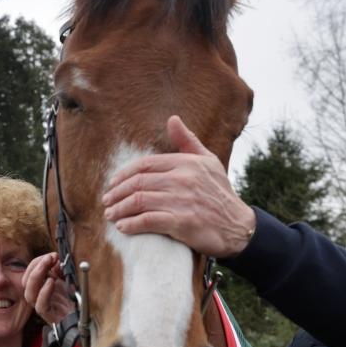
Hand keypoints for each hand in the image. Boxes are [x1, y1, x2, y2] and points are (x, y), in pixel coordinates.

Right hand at [22, 252, 74, 324]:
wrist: (80, 318)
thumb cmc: (71, 299)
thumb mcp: (65, 280)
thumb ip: (59, 269)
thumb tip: (55, 258)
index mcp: (39, 287)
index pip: (30, 272)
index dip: (38, 262)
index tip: (52, 255)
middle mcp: (37, 297)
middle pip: (26, 282)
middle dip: (36, 266)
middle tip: (49, 257)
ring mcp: (41, 307)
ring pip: (29, 294)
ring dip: (37, 276)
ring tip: (47, 266)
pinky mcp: (49, 316)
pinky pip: (41, 306)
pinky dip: (44, 292)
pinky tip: (51, 282)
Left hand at [103, 115, 256, 257]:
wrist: (238, 227)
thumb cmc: (220, 194)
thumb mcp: (208, 162)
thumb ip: (188, 141)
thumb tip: (173, 119)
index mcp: (186, 163)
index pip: (145, 165)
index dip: (124, 174)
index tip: (113, 184)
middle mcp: (183, 179)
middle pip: (138, 182)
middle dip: (117, 193)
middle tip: (107, 202)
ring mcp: (182, 201)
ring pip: (139, 200)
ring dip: (120, 209)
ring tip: (111, 215)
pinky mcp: (183, 223)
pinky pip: (149, 221)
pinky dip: (132, 224)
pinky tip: (123, 227)